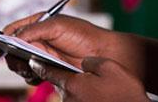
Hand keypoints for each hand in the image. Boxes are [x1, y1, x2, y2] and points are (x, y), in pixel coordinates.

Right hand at [0, 14, 127, 85]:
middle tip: (18, 60)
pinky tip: (37, 76)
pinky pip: (31, 75)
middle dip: (12, 56)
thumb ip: (34, 30)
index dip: (2, 38)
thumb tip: (14, 37)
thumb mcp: (57, 25)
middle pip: (13, 49)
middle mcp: (37, 39)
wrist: (100, 53)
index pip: (13, 30)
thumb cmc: (82, 34)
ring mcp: (41, 55)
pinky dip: (30, 77)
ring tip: (30, 67)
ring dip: (21, 67)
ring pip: (20, 64)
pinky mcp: (47, 69)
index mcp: (38, 24)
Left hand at [30, 56, 148, 101]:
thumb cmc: (125, 93)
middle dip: (68, 78)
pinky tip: (101, 98)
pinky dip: (85, 99)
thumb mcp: (110, 67)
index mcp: (72, 84)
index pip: (48, 71)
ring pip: (70, 95)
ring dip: (79, 91)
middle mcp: (68, 99)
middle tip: (84, 76)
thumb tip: (83, 61)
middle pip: (61, 84)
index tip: (33, 59)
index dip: (39, 63)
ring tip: (99, 90)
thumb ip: (91, 61)